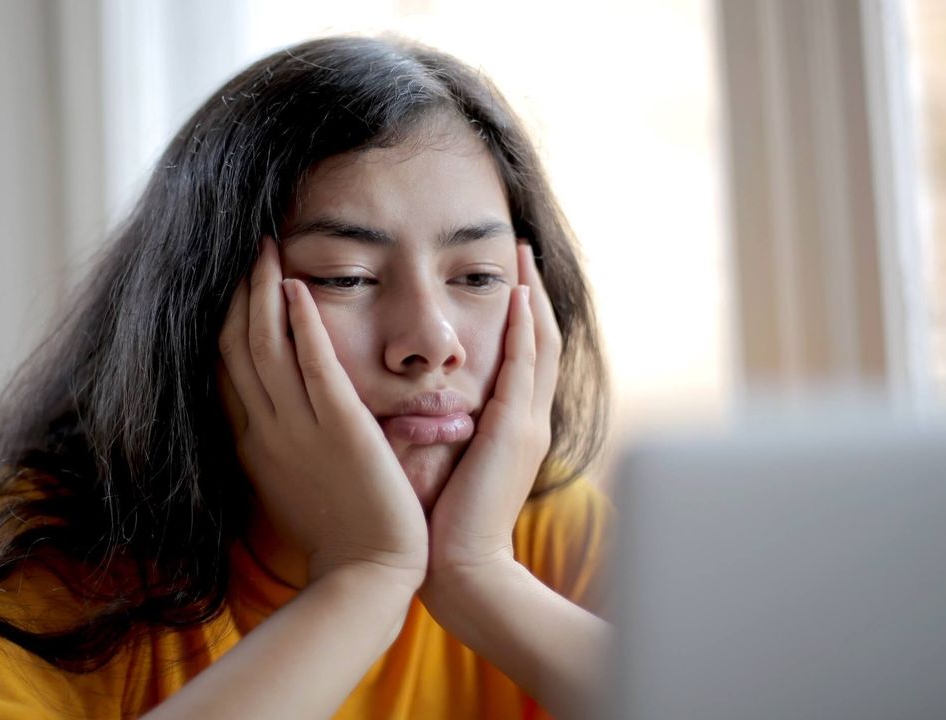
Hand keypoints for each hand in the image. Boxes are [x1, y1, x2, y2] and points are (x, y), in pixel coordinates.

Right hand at [217, 237, 428, 587]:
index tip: (229, 284)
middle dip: (237, 292)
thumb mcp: (292, 484)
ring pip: (264, 345)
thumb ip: (279, 445)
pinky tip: (297, 285)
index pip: (226, 369)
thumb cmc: (340, 534)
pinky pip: (313, 363)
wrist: (368, 575)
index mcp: (253, 443)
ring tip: (266, 246)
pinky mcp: (340, 428)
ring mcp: (298, 428)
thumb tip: (272, 416)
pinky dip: (301, 322)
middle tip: (246, 248)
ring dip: (262, 290)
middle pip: (235, 346)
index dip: (223, 320)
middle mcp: (266, 429)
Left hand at [421, 243, 561, 583]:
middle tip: (520, 250)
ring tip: (522, 256)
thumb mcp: (444, 464)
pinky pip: (525, 364)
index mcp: (509, 428)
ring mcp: (527, 422)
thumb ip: (437, 428)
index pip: (520, 358)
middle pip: (538, 340)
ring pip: (538, 343)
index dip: (516, 317)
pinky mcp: (515, 429)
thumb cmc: (441, 524)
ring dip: (531, 296)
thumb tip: (407, 404)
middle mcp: (526, 419)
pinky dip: (524, 326)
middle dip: (530, 293)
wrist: (463, 569)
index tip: (505, 280)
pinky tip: (518, 293)